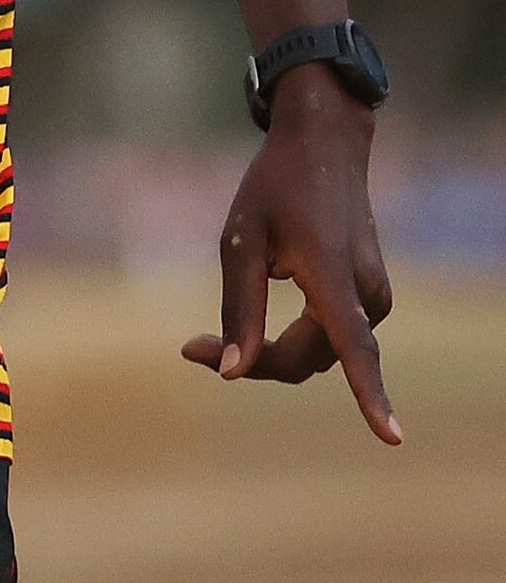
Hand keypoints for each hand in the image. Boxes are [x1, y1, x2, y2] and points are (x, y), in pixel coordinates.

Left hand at [182, 68, 399, 444]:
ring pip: (318, 355)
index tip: (393, 438)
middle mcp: (365, 292)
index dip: (372, 395)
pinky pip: (329, 339)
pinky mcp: (371, 298)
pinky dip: (291, 341)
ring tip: (206, 338)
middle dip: (253, 361)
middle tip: (190, 347)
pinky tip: (255, 326)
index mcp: (333, 273)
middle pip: (307, 359)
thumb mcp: (241, 240)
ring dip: (271, 355)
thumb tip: (232, 373)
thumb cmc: (276, 186)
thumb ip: (240, 309)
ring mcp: (374, 296)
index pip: (355, 347)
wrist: (325, 144)